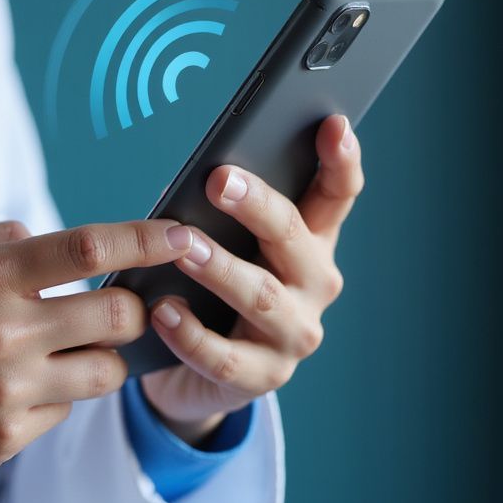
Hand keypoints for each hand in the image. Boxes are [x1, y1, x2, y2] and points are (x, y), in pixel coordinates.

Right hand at [0, 218, 191, 488]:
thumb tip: (46, 237)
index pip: (91, 248)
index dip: (148, 239)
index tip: (182, 235)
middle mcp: (3, 333)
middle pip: (118, 316)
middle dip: (130, 308)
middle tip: (112, 306)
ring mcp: (6, 392)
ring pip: (105, 373)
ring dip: (98, 357)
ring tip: (60, 350)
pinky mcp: (3, 438)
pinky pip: (64, 412)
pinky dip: (55, 396)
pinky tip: (13, 387)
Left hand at [140, 114, 363, 444]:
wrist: (196, 372)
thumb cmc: (211, 290)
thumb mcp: (223, 245)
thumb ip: (217, 215)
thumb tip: (191, 184)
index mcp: (309, 242)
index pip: (335, 197)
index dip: (340, 161)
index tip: (333, 125)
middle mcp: (313, 285)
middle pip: (293, 238)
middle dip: (258, 206)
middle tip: (219, 180)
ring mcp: (293, 335)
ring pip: (261, 297)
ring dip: (220, 268)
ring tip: (183, 246)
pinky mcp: (261, 378)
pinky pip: (225, 356)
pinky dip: (190, 334)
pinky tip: (162, 312)